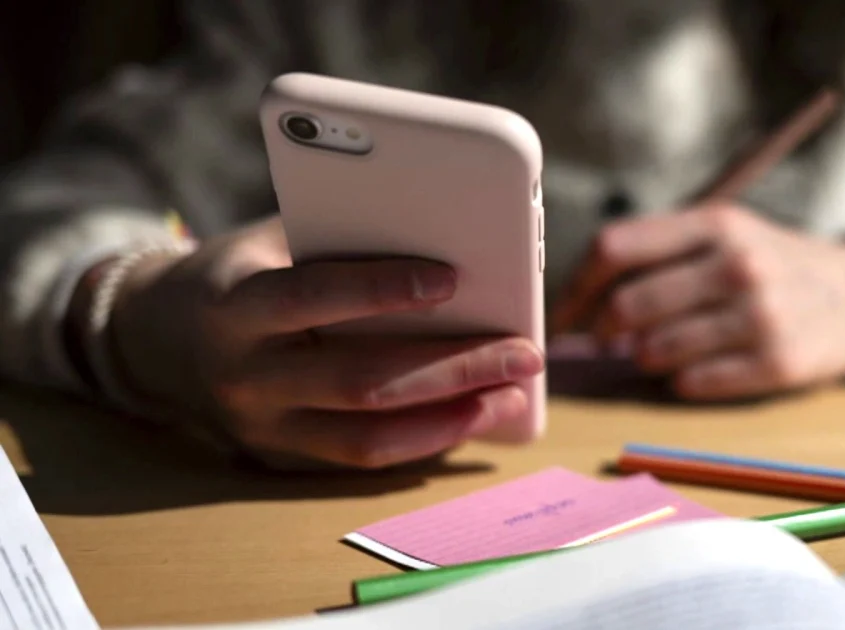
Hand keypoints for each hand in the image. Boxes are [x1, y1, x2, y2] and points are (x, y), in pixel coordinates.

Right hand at [87, 216, 543, 468]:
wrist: (156, 339)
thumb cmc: (239, 272)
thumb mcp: (271, 241)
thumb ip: (340, 240)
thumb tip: (448, 235)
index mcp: (234, 304)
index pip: (312, 296)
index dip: (381, 288)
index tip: (452, 276)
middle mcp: (245, 376)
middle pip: (359, 379)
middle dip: (452, 365)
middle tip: (523, 350)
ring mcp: (262, 428)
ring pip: (368, 433)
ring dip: (452, 415)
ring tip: (512, 390)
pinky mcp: (281, 457)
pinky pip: (363, 458)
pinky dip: (424, 440)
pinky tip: (473, 417)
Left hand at [553, 204, 844, 399]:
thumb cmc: (772, 264)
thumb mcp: (726, 233)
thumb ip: (659, 252)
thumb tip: (580, 300)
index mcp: (715, 223)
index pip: (614, 247)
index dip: (576, 287)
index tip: (563, 315)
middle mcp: (737, 264)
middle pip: (628, 304)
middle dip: (606, 331)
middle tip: (611, 340)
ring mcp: (760, 315)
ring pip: (655, 351)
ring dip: (644, 358)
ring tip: (660, 351)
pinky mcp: (777, 362)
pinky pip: (693, 383)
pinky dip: (681, 382)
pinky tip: (696, 370)